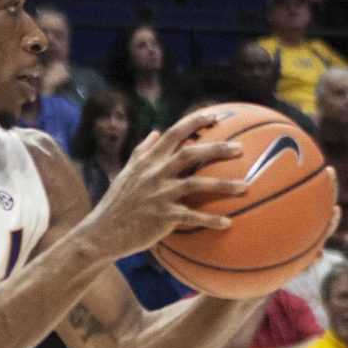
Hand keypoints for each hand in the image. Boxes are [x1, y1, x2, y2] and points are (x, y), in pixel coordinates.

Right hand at [86, 107, 248, 259]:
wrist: (102, 232)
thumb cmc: (117, 202)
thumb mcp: (127, 172)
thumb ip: (143, 151)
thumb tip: (156, 132)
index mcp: (148, 161)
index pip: (173, 133)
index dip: (195, 122)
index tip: (216, 115)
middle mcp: (155, 174)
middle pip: (190, 154)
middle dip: (216, 149)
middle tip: (240, 149)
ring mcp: (159, 195)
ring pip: (196, 184)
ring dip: (222, 185)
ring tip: (245, 187)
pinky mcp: (162, 217)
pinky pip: (192, 217)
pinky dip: (210, 220)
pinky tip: (228, 222)